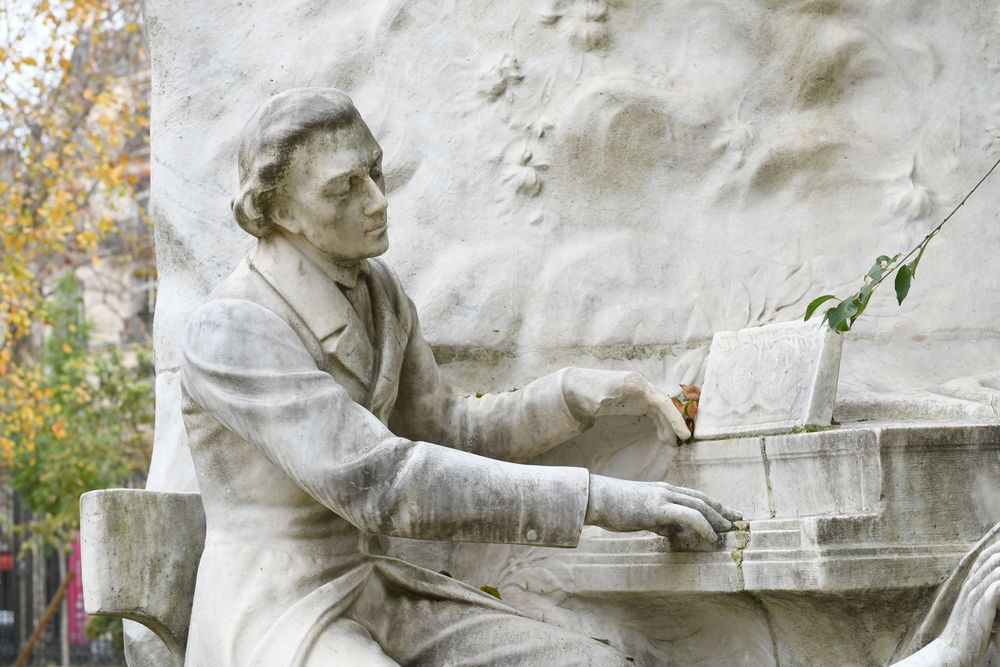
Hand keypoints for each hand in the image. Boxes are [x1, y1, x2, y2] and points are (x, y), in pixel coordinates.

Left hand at [562, 369, 691, 441]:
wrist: (576, 388)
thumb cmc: (586, 392)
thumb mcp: (595, 397)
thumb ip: (604, 400)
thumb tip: (608, 402)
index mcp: (635, 384)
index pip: (660, 401)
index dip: (673, 417)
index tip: (682, 434)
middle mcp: (641, 386)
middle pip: (664, 405)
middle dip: (675, 422)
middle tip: (683, 440)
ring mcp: (639, 393)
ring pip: (660, 410)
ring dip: (668, 425)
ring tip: (672, 443)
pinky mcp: (635, 401)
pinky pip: (653, 412)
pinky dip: (660, 423)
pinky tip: (662, 436)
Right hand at [585, 474, 741, 542]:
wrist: (596, 498)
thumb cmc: (613, 507)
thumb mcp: (640, 513)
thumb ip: (658, 520)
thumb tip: (670, 530)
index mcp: (663, 490)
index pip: (695, 496)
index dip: (714, 505)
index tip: (727, 514)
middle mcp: (667, 490)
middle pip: (703, 499)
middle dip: (723, 511)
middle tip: (739, 521)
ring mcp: (663, 497)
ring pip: (700, 506)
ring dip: (718, 519)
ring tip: (730, 531)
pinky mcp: (658, 508)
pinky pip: (689, 516)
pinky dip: (704, 526)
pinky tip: (712, 537)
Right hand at [935, 538, 999, 665]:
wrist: (952, 652)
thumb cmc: (966, 636)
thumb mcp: (974, 612)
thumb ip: (984, 598)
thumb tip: (993, 589)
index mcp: (969, 585)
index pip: (983, 558)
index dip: (995, 545)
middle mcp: (970, 586)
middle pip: (990, 558)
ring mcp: (973, 596)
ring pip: (994, 569)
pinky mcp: (980, 608)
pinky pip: (996, 588)